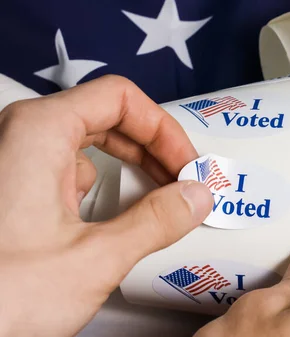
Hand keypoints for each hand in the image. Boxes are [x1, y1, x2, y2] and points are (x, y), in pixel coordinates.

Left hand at [0, 76, 213, 336]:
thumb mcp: (93, 259)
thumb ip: (155, 222)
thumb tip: (194, 198)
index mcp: (37, 132)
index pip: (120, 99)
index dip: (164, 129)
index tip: (187, 165)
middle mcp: (19, 138)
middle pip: (106, 117)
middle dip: (152, 149)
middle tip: (182, 181)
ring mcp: (12, 165)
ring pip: (87, 145)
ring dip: (130, 168)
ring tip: (158, 200)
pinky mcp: (12, 193)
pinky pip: (69, 174)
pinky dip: (102, 190)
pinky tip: (116, 219)